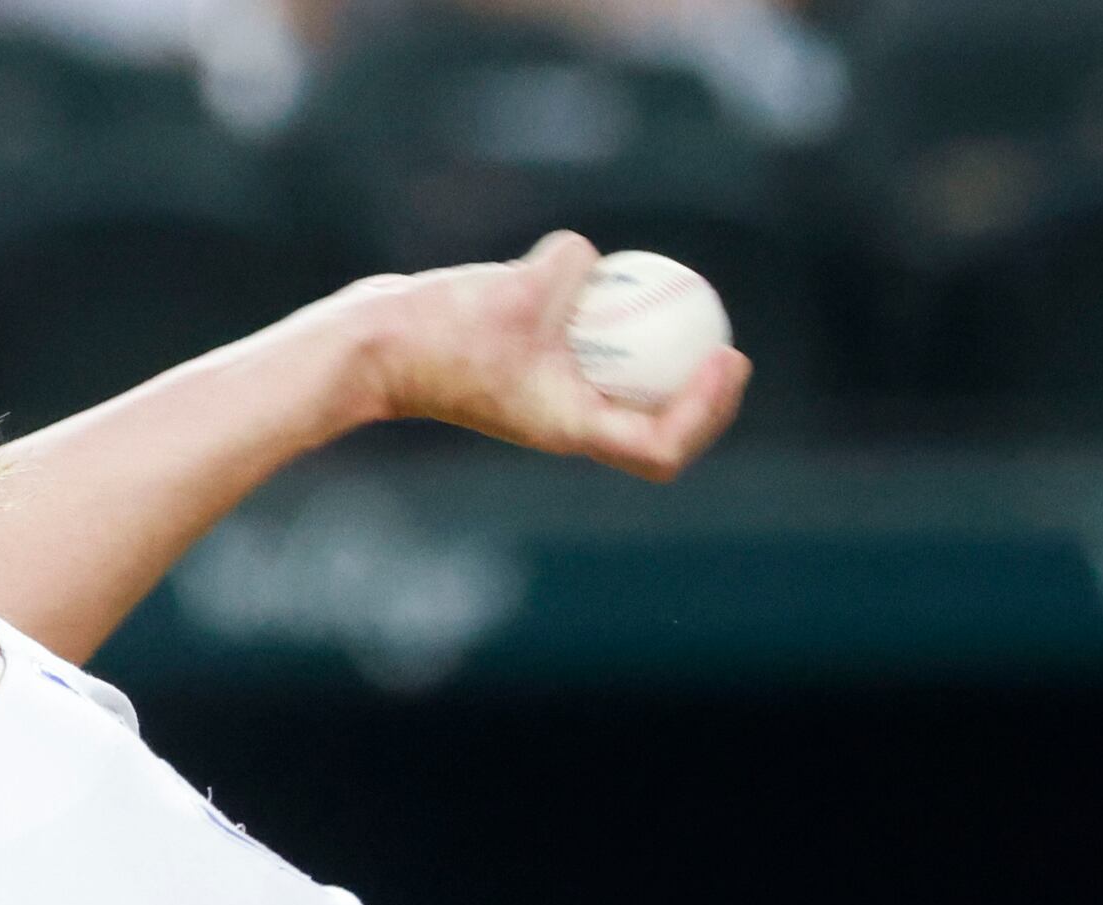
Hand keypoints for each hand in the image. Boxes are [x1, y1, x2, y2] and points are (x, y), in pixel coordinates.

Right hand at [351, 231, 750, 483]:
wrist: (375, 345)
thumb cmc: (439, 332)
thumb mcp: (517, 292)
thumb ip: (570, 269)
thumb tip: (597, 260)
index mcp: (570, 424)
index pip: (659, 446)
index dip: (705, 411)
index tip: (724, 358)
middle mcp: (565, 422)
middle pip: (657, 434)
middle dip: (703, 402)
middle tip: (728, 352)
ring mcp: (547, 403)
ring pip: (629, 402)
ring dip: (664, 372)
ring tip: (688, 321)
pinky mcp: (530, 375)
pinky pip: (594, 364)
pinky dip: (614, 335)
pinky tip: (614, 288)